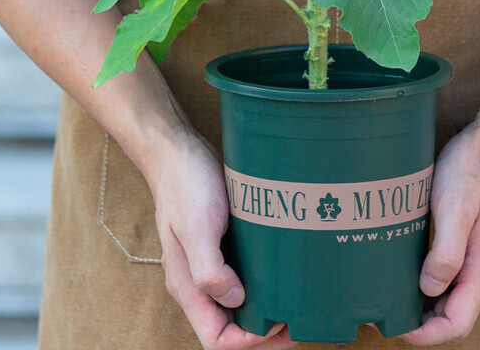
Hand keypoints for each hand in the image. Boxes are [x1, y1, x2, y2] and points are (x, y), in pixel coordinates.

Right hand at [145, 126, 296, 349]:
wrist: (179, 150)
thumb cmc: (185, 185)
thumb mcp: (197, 225)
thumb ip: (209, 269)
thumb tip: (236, 299)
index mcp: (187, 286)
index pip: (217, 338)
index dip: (250, 342)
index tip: (280, 324)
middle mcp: (198, 281)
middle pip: (231, 326)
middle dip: (265, 333)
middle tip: (300, 319)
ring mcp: (210, 263)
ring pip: (239, 303)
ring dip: (267, 309)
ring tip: (298, 300)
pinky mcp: (224, 245)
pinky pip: (244, 275)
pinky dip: (265, 282)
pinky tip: (286, 271)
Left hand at [400, 121, 479, 344]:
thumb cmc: (472, 170)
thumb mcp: (455, 205)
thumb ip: (447, 250)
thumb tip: (430, 288)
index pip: (458, 324)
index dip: (426, 334)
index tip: (395, 325)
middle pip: (455, 316)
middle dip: (423, 323)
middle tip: (384, 309)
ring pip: (455, 299)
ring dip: (427, 305)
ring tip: (392, 294)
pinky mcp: (478, 247)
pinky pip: (457, 280)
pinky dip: (434, 286)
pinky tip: (411, 273)